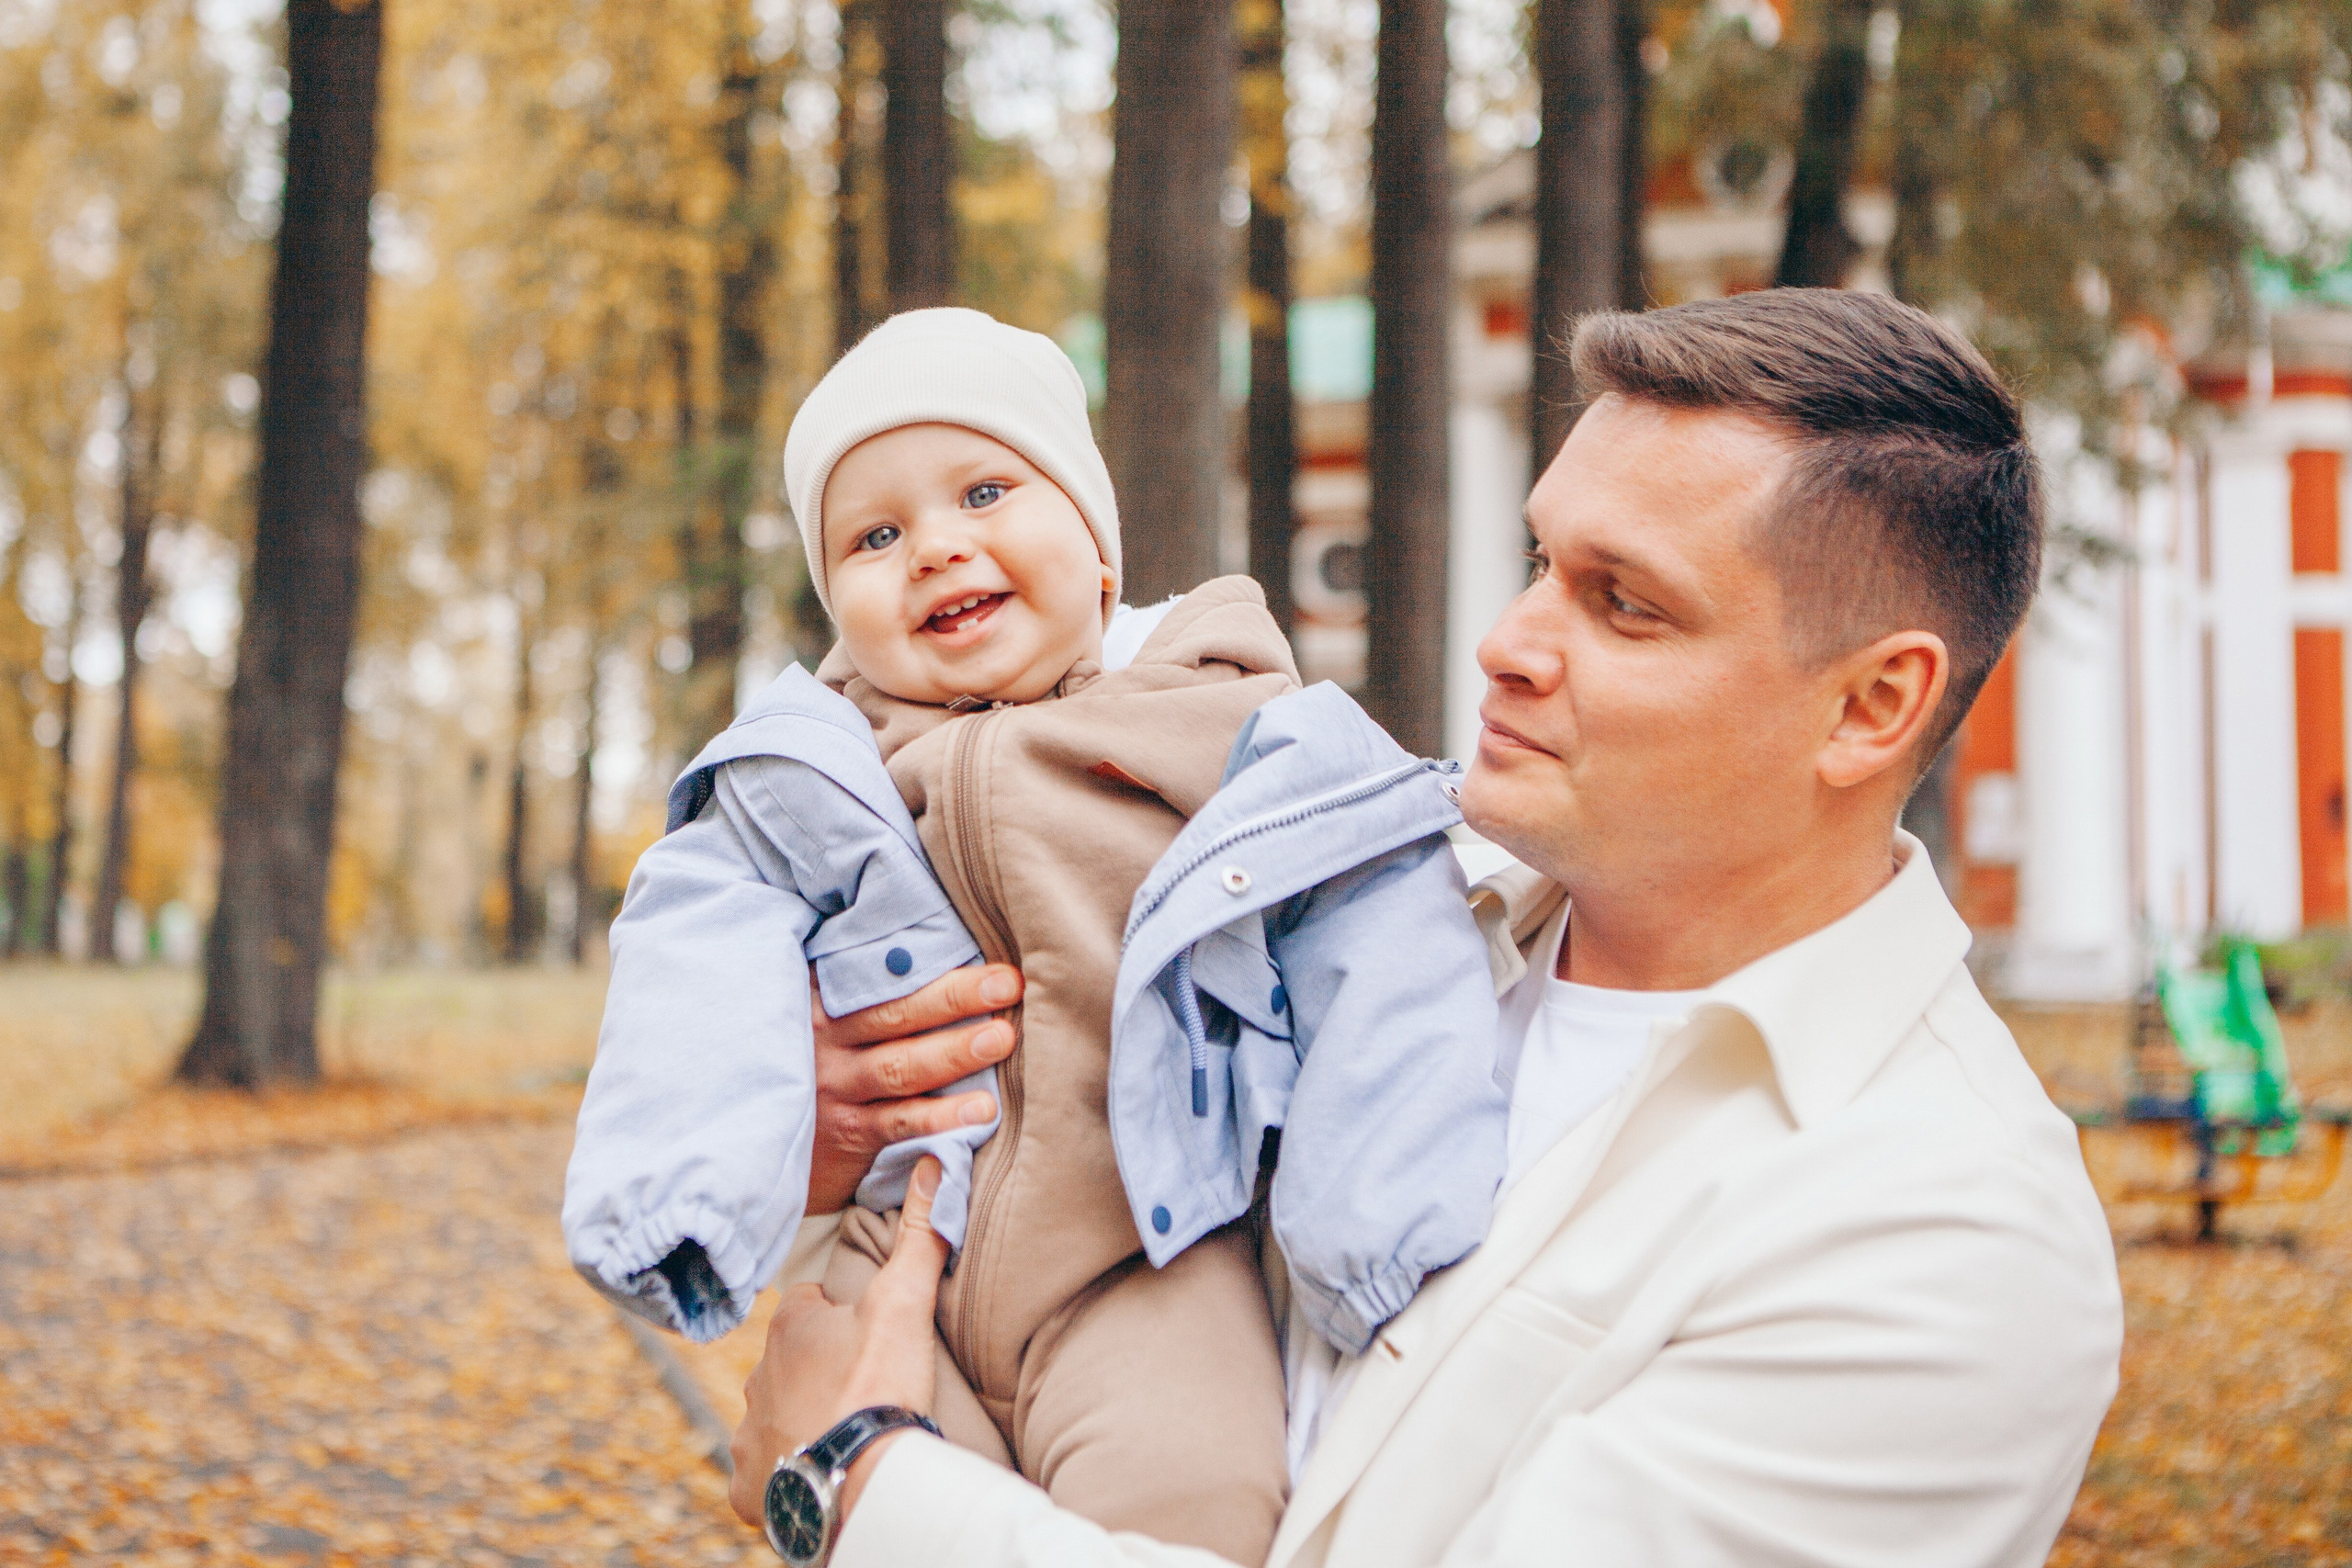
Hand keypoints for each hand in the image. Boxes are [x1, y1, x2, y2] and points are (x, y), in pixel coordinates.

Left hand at [730, 1157, 953, 1526]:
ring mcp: (750, 1431)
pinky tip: (820, 1469)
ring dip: (803, 1419)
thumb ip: (918, 1234)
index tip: (871, 1337)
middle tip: (865, 1386)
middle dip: (819, 1369)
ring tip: (847, 1431)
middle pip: (791, 1361)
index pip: (811, 1306)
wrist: (858, 1478)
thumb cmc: (878, 1383)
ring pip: (775, 1414)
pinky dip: (788, 1469)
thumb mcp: (905, 1301)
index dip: (841, 1317)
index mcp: (789, 1324)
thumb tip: (931, 1163)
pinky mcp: (751, 1484)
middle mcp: (756, 1374)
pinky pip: (765, 1472)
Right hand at [808, 963, 1021, 1214]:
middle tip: (1008, 983)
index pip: (877, 972)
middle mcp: (823, 1038)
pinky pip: (899, 1122)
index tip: (980, 951)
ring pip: (901, 1066)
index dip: (930, 960)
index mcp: (823, 998)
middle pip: (896, 1012)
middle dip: (955, 996)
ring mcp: (833, 1086)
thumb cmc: (814, 1062)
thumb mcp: (822, 1014)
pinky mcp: (846, 1132)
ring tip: (1002, 1038)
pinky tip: (981, 1110)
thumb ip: (861, 981)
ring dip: (954, 1052)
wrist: (763, 1141)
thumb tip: (935, 942)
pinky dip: (940, 1117)